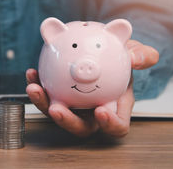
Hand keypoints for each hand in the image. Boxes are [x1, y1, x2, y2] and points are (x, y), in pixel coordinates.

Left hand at [26, 39, 158, 136]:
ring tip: (34, 88)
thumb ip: (141, 55)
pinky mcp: (57, 94)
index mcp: (115, 106)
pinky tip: (32, 73)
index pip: (117, 126)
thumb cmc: (118, 54)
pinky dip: (37, 85)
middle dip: (66, 121)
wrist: (98, 46)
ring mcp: (73, 104)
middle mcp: (92, 110)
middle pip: (81, 126)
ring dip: (43, 103)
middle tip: (56, 109)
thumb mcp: (132, 51)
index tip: (100, 112)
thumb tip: (135, 58)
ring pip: (57, 112)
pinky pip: (46, 95)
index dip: (110, 125)